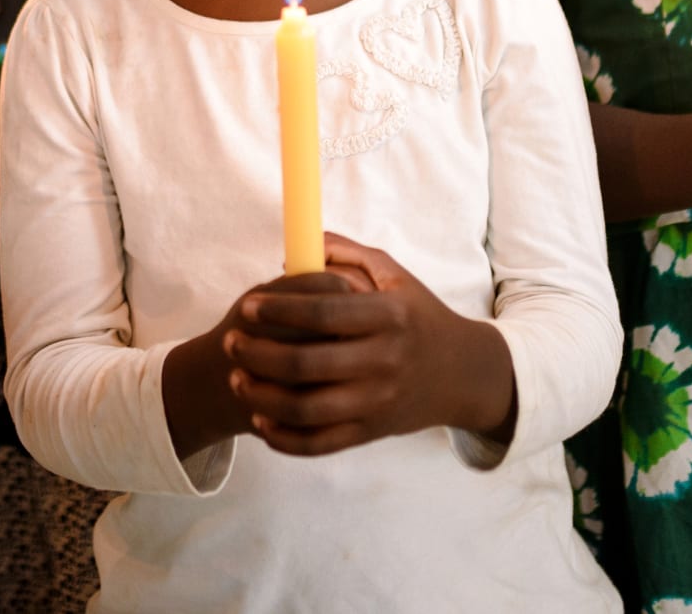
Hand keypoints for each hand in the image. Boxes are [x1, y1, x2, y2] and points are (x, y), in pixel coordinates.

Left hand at [222, 235, 509, 456]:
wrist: (460, 374)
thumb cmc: (417, 316)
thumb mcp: (395, 276)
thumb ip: (348, 255)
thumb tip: (298, 247)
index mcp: (389, 316)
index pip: (325, 311)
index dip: (280, 308)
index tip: (247, 305)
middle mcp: (385, 361)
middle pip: (308, 364)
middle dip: (258, 354)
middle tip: (230, 341)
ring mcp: (378, 401)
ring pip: (308, 410)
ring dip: (262, 397)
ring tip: (236, 379)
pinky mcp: (371, 432)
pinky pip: (321, 444)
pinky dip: (285, 438)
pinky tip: (261, 419)